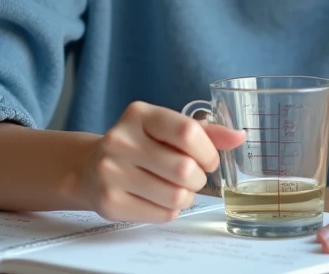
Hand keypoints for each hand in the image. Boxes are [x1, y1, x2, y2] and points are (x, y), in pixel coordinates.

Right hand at [84, 101, 245, 222]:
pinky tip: (160, 199)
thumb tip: (239, 137)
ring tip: (177, 188)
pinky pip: (162, 214)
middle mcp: (121, 140)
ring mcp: (111, 172)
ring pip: (176, 196)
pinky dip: (171, 210)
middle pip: (185, 169)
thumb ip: (205, 132)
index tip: (209, 159)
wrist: (89, 167)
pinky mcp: (109, 202)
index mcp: (139, 114)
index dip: (208, 151)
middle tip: (193, 176)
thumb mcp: (166, 129)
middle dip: (199, 178)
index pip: (187, 132)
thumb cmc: (139, 145)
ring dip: (187, 197)